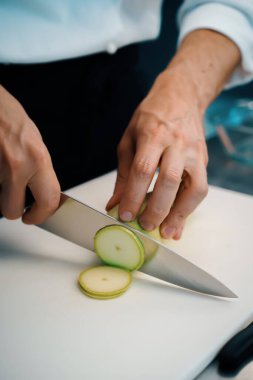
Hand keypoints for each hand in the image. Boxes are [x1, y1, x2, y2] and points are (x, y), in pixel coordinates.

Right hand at [0, 85, 60, 223]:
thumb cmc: (9, 116)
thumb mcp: (34, 143)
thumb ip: (39, 169)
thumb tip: (41, 192)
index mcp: (38, 158)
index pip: (49, 199)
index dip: (42, 215)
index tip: (36, 217)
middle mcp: (18, 165)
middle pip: (12, 210)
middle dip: (15, 213)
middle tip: (18, 209)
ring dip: (1, 194)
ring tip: (3, 175)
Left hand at [107, 29, 239, 239]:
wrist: (181, 97)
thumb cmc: (150, 118)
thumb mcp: (129, 139)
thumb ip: (124, 174)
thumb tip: (115, 204)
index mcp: (153, 134)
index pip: (143, 169)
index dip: (133, 195)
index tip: (124, 215)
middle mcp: (177, 143)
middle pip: (169, 180)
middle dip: (157, 208)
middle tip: (145, 226)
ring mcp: (194, 152)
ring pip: (194, 187)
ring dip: (180, 214)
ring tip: (167, 232)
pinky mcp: (204, 160)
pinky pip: (201, 187)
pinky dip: (189, 207)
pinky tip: (178, 219)